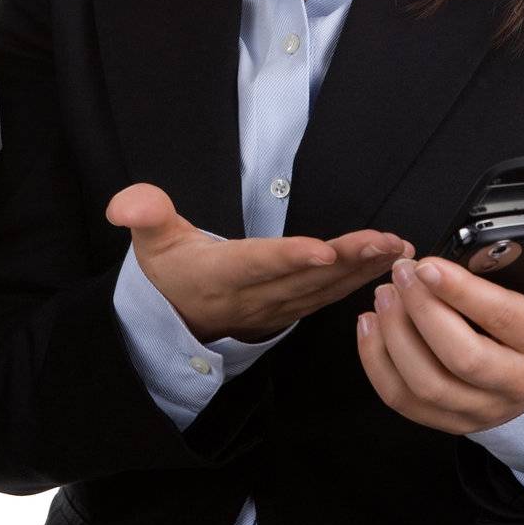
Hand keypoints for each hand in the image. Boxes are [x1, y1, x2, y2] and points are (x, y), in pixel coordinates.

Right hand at [106, 183, 414, 342]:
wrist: (177, 320)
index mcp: (221, 276)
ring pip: (326, 290)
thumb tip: (126, 204)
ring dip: (364, 270)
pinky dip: (360, 281)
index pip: (258, 265)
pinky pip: (331, 297)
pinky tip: (386, 264)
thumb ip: (144, 216)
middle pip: (306, 279)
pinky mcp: (293, 309)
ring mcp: (277, 307)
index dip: (289, 259)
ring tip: (398, 248)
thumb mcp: (150, 244)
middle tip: (386, 242)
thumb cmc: (169, 274)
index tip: (322, 250)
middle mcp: (255, 297)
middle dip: (349, 261)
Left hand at [356, 211, 523, 432]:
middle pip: (460, 357)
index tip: (426, 264)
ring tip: (383, 293)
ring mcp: (483, 408)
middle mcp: (518, 384)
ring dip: (394, 336)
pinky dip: (376, 364)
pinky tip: (370, 325)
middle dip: (421, 310)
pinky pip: (404, 401)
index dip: (459, 291)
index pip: (501, 319)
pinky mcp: (452, 420)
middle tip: (400, 273)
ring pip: (426, 385)